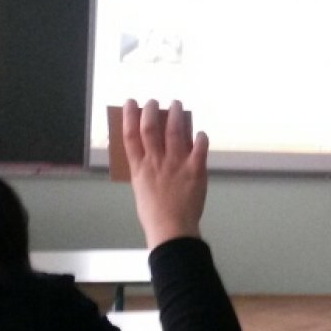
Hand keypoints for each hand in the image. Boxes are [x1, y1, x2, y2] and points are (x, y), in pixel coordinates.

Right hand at [122, 99, 208, 247]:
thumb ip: (144, 170)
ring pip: (175, 132)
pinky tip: (201, 132)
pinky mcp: (195, 170)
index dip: (129, 116)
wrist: (172, 229)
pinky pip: (200, 148)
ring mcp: (176, 164)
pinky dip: (200, 138)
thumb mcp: (141, 189)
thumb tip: (147, 154)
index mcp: (140, 168)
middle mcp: (156, 162)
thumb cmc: (154, 214)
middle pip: (151, 129)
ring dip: (176, 115)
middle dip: (151, 110)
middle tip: (154, 101)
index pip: (131, 136)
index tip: (131, 103)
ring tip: (177, 104)